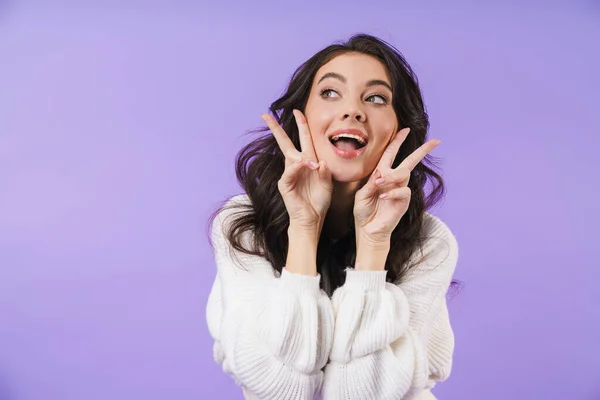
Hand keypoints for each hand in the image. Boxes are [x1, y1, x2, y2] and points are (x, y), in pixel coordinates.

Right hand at [261, 110, 332, 231]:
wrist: (312, 218)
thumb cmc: (319, 201)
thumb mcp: (328, 184)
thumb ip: (324, 172)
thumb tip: (320, 162)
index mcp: (308, 161)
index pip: (303, 139)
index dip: (301, 125)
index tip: (297, 111)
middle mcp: (297, 165)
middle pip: (285, 142)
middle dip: (276, 129)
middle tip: (266, 115)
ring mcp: (289, 174)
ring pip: (290, 157)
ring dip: (299, 156)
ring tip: (310, 164)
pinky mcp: (285, 185)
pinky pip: (289, 173)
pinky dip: (295, 168)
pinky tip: (302, 165)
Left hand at [354, 128, 440, 244]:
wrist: (368, 230)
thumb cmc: (364, 212)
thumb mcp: (362, 195)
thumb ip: (371, 183)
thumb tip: (381, 174)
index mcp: (381, 175)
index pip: (391, 154)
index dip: (397, 142)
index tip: (406, 130)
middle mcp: (393, 180)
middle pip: (409, 161)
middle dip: (422, 151)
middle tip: (436, 141)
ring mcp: (400, 190)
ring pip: (404, 173)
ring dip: (391, 175)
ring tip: (379, 183)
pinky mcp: (403, 202)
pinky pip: (403, 191)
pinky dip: (392, 192)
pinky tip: (383, 196)